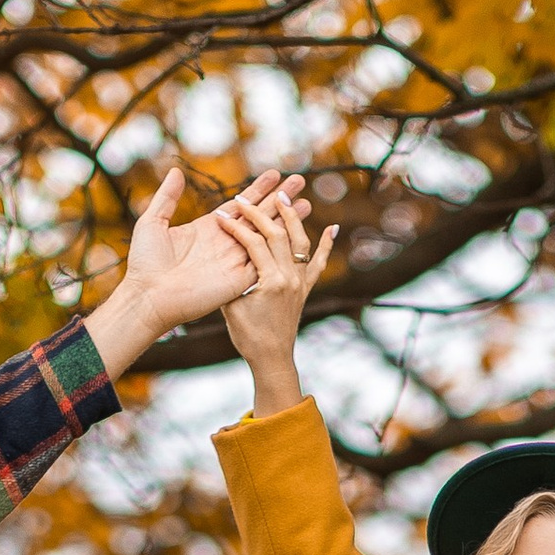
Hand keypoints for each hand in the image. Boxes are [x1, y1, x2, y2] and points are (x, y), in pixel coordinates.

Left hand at [84, 164, 306, 380]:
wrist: (148, 296)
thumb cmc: (145, 263)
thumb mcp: (153, 222)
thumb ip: (167, 196)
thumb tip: (175, 170)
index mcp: (209, 228)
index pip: (241, 204)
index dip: (258, 188)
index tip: (276, 174)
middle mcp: (225, 242)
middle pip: (260, 215)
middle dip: (280, 198)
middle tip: (300, 181)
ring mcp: (234, 260)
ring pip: (267, 234)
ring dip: (287, 218)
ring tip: (307, 202)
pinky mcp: (239, 279)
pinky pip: (263, 259)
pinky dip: (280, 246)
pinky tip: (296, 232)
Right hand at [218, 181, 339, 413]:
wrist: (272, 358)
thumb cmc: (248, 336)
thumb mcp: (232, 307)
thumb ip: (231, 279)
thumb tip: (224, 254)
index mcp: (271, 281)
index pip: (252, 243)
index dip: (235, 226)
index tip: (222, 213)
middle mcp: (290, 277)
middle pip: (277, 234)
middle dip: (260, 212)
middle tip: (246, 197)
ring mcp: (300, 282)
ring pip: (300, 241)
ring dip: (292, 216)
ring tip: (285, 195)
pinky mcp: (306, 288)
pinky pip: (318, 263)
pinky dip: (326, 245)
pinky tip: (332, 228)